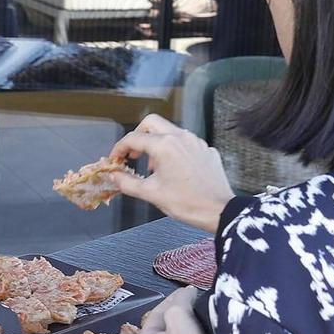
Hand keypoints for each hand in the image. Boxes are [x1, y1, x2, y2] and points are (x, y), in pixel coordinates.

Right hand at [108, 114, 233, 232]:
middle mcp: (181, 138)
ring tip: (153, 165)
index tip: (116, 159)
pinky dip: (174, 149)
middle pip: (151, 123)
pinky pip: (185, 142)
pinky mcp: (206, 150)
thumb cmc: (187, 203)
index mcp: (164, 146)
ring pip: (169, 130)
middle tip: (133, 154)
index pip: (133, 138)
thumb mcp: (151, 194)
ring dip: (156, 142)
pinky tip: (174, 168)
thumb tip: (114, 177)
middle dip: (138, 136)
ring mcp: (196, 142)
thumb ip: (127, 183)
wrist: (219, 210)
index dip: (119, 148)